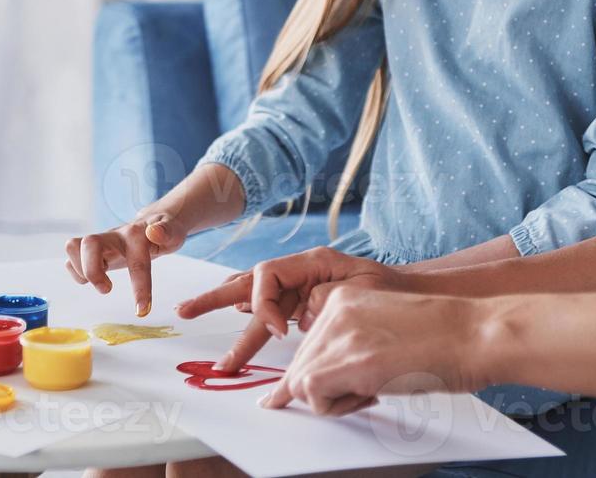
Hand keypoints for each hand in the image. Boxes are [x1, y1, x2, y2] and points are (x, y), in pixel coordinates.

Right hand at [64, 211, 188, 316]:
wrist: (153, 222)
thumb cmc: (164, 231)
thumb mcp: (174, 231)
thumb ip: (167, 231)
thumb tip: (155, 232)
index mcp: (137, 235)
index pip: (136, 260)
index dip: (139, 286)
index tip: (142, 310)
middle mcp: (114, 235)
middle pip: (90, 243)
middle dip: (92, 271)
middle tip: (107, 290)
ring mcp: (101, 240)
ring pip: (73, 246)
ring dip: (81, 269)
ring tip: (100, 282)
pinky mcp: (91, 248)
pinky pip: (71, 255)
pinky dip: (76, 270)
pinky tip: (94, 278)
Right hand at [175, 247, 411, 369]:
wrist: (410, 293)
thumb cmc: (390, 290)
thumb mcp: (360, 291)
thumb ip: (325, 300)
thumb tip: (298, 318)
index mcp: (310, 263)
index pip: (266, 276)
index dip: (263, 304)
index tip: (279, 331)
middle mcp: (299, 273)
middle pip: (249, 282)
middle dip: (215, 297)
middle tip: (185, 311)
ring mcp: (299, 288)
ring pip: (254, 298)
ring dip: (226, 311)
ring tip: (193, 317)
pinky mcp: (304, 305)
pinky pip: (270, 311)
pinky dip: (252, 318)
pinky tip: (237, 329)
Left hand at [262, 286, 495, 416]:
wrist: (473, 333)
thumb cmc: (442, 338)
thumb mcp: (383, 329)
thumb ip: (350, 344)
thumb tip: (319, 380)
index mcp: (342, 297)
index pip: (307, 345)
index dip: (315, 374)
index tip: (297, 393)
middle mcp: (332, 309)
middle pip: (299, 365)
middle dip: (322, 389)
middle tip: (364, 392)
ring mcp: (338, 333)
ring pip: (301, 382)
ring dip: (332, 400)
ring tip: (373, 389)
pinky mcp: (348, 359)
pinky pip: (313, 395)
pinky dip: (337, 406)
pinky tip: (372, 392)